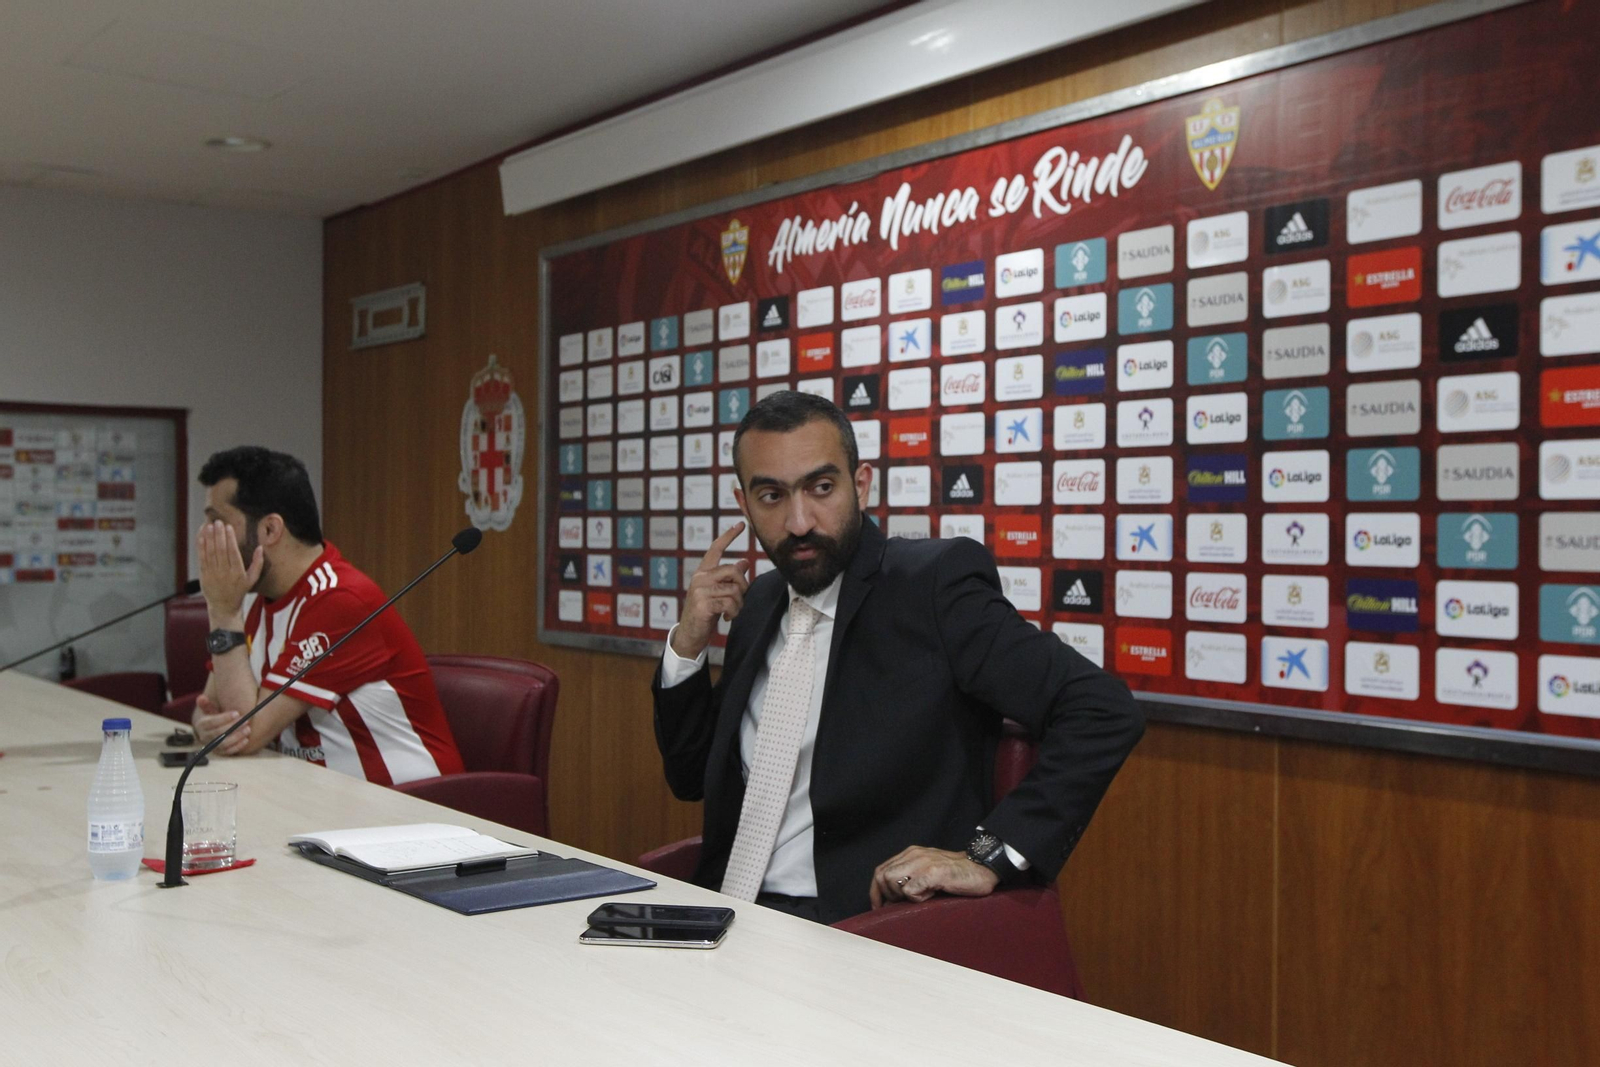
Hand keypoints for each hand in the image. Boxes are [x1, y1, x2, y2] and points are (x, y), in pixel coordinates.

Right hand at [192, 694, 252, 755]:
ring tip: (248, 729)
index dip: (224, 718)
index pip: (211, 722)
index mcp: (201, 725)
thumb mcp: (208, 710)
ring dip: (237, 737)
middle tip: (246, 720)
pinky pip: (228, 751)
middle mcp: (204, 737)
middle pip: (218, 733)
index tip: (237, 713)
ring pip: (224, 743)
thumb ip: (206, 704)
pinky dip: (237, 746)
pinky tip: (246, 740)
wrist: (212, 730)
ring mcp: (212, 745)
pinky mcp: (219, 752)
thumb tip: (200, 697)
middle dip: (233, 726)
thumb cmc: (213, 717)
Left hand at [197, 520, 261, 621]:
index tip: (229, 527)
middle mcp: (224, 572)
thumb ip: (258, 563)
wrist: (224, 606)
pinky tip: (202, 536)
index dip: (230, 539)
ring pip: (210, 552)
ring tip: (209, 525)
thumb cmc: (239, 591)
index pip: (233, 552)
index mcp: (238, 572)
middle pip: (220, 550)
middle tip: (218, 522)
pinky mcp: (204, 574)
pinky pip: (202, 558)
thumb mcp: (252, 579)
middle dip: (219, 535)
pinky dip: (201, 546)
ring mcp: (213, 573)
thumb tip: (260, 548)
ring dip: (209, 538)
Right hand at [671, 522, 749, 659]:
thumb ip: (728, 578)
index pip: (716, 549)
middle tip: (739, 600)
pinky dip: (733, 613)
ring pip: (734, 590)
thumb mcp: (717, 593)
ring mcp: (700, 590)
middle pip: (734, 571)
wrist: (690, 634)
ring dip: (738, 605)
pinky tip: (726, 618)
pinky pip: (730, 604)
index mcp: (703, 572)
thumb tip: (744, 562)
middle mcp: (700, 578)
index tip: (741, 524)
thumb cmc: (705, 613)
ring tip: (731, 612)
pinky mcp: (703, 604)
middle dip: (743, 587)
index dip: (729, 536)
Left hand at [869, 846, 999, 907]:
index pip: (880, 871)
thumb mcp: (929, 870)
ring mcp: (923, 863)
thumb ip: (911, 878)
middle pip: (881, 876)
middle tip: (903, 904)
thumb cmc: (957, 874)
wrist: (983, 867)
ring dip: (901, 895)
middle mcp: (914, 855)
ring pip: (892, 880)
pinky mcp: (934, 873)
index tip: (880, 907)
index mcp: (911, 854)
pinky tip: (931, 896)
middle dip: (887, 895)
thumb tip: (892, 900)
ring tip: (921, 897)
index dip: (876, 892)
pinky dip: (916, 897)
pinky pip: (911, 889)